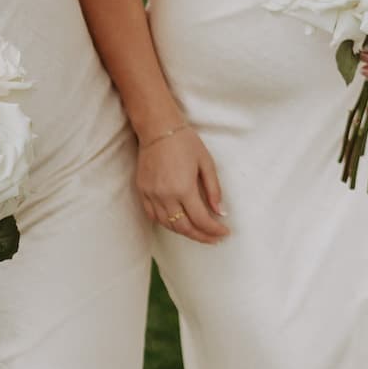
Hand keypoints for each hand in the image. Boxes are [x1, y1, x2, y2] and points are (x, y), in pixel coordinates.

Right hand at [137, 125, 228, 242]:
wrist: (158, 129)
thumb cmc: (185, 142)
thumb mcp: (207, 163)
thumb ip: (214, 190)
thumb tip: (220, 212)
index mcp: (184, 188)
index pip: (201, 219)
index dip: (214, 230)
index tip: (225, 232)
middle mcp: (166, 196)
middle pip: (184, 227)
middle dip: (202, 236)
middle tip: (214, 238)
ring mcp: (151, 195)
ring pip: (168, 225)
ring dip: (185, 232)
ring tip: (199, 233)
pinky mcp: (142, 191)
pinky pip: (153, 216)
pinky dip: (167, 223)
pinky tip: (178, 223)